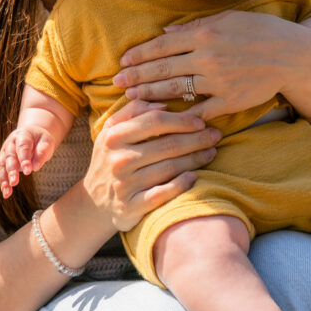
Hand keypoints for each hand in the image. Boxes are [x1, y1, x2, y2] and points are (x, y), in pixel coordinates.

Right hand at [0, 126, 56, 198]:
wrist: (32, 136)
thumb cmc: (40, 140)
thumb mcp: (47, 142)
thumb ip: (42, 152)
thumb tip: (35, 167)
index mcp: (22, 135)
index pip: (23, 147)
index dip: (24, 159)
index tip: (28, 171)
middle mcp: (10, 143)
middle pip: (10, 157)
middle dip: (12, 170)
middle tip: (15, 182)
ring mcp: (5, 152)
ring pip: (2, 166)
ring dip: (4, 179)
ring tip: (7, 192)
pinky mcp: (3, 161)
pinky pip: (1, 172)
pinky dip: (2, 182)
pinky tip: (6, 192)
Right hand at [82, 100, 221, 231]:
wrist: (94, 201)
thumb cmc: (111, 158)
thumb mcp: (112, 131)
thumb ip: (133, 111)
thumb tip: (163, 103)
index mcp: (114, 136)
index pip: (155, 121)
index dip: (181, 120)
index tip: (201, 121)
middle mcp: (118, 159)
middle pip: (167, 145)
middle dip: (196, 139)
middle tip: (216, 135)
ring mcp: (124, 185)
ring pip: (169, 168)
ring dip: (195, 159)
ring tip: (211, 152)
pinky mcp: (131, 207)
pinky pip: (162, 194)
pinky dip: (180, 185)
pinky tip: (195, 177)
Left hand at [112, 10, 310, 121]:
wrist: (294, 56)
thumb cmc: (261, 32)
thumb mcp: (228, 18)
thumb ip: (195, 26)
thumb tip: (166, 32)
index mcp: (205, 33)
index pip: (163, 45)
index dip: (140, 54)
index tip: (123, 62)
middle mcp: (208, 56)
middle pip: (163, 68)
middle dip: (136, 76)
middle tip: (116, 83)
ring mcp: (218, 80)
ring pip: (175, 89)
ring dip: (150, 94)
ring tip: (131, 98)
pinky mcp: (229, 101)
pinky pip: (199, 110)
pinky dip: (180, 116)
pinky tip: (163, 118)